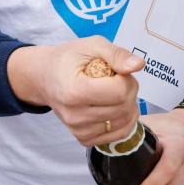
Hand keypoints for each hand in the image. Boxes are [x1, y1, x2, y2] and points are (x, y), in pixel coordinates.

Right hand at [7, 38, 143, 145]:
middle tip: (116, 79)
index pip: (119, 92)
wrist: (45, 78)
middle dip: (129, 90)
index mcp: (74, 91)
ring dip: (128, 104)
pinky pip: (119, 134)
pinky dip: (123, 119)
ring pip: (125, 122)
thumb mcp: (91, 46)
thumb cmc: (68, 60)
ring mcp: (78, 129)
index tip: (116, 71)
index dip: (126, 78)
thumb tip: (138, 65)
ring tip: (112, 91)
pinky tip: (113, 106)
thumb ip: (116, 54)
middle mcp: (74, 115)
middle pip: (124, 107)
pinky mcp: (84, 138)